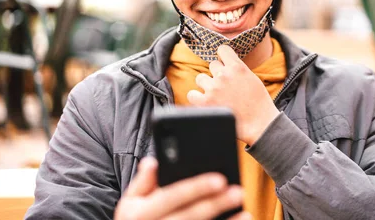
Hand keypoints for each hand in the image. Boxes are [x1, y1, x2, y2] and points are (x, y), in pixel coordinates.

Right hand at [114, 157, 249, 219]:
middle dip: (215, 204)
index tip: (220, 178)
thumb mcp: (129, 203)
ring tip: (245, 211)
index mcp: (140, 213)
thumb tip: (152, 161)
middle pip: (190, 216)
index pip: (172, 197)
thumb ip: (142, 182)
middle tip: (238, 191)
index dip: (196, 188)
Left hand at [188, 45, 279, 145]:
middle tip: (226, 87)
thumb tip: (225, 64)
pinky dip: (197, 99)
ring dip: (206, 85)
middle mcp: (223, 75)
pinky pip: (192, 95)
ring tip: (216, 95)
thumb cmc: (259, 103)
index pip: (222, 49)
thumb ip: (237, 69)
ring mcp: (213, 88)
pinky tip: (205, 102)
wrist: (260, 124)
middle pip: (212, 65)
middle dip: (217, 74)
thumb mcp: (252, 78)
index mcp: (237, 67)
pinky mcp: (205, 103)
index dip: (223, 57)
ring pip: (200, 78)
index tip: (225, 64)